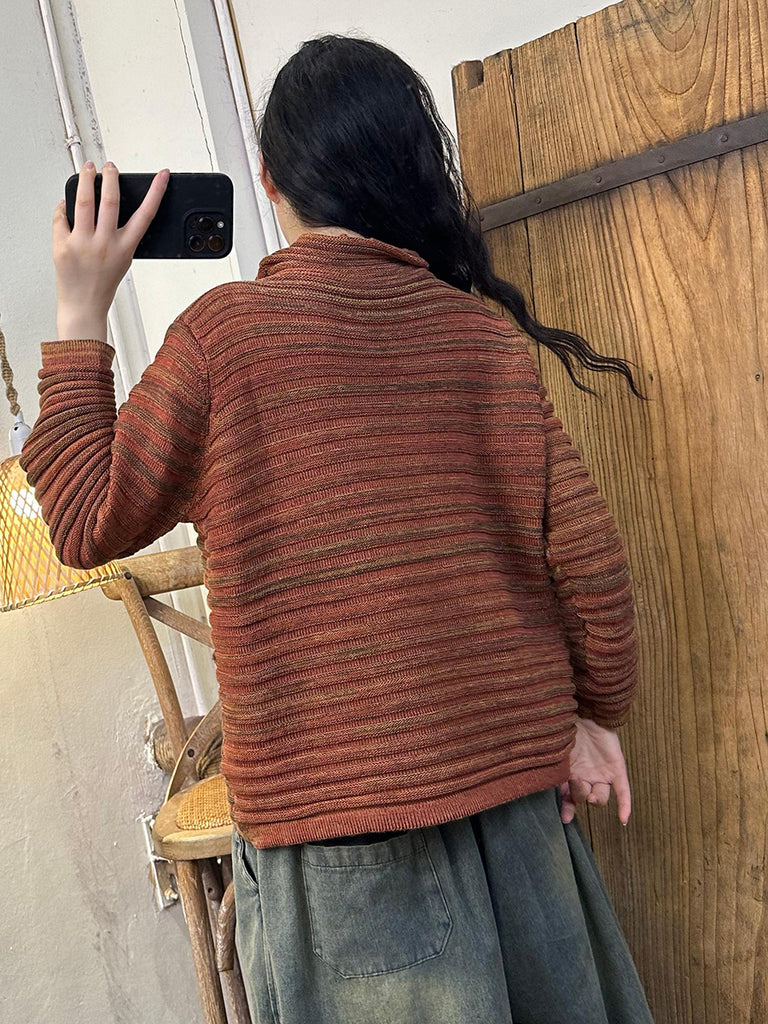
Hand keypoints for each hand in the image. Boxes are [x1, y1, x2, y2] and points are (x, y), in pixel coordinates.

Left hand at [53, 161, 168, 320]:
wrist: (83, 306)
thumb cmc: (102, 284)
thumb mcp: (122, 260)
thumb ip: (118, 235)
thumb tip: (105, 206)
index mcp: (124, 248)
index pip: (145, 215)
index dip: (156, 192)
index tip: (162, 176)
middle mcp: (105, 244)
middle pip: (110, 201)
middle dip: (111, 177)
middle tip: (109, 167)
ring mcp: (82, 244)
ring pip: (83, 202)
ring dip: (85, 180)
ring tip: (87, 169)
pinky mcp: (62, 246)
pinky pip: (61, 217)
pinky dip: (62, 207)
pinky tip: (64, 204)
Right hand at [559, 717, 630, 825]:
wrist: (582, 710)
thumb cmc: (563, 728)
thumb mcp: (555, 751)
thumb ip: (552, 768)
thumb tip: (539, 781)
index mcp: (570, 773)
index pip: (568, 797)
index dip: (567, 809)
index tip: (565, 819)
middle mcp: (586, 775)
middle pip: (585, 798)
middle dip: (579, 794)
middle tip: (575, 782)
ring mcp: (602, 773)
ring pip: (602, 798)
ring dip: (596, 800)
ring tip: (591, 795)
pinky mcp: (617, 768)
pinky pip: (623, 791)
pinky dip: (625, 805)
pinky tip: (624, 820)